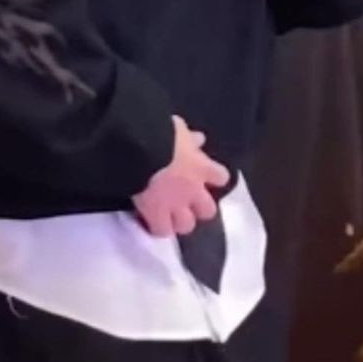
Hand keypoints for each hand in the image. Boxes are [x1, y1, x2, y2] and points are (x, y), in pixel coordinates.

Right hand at [132, 116, 229, 236]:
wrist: (141, 150)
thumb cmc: (162, 136)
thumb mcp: (179, 130)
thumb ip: (190, 138)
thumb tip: (199, 139)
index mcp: (202, 167)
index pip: (221, 177)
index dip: (216, 178)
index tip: (208, 176)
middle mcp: (193, 190)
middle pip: (208, 211)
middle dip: (200, 209)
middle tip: (189, 203)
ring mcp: (175, 206)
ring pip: (186, 225)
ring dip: (180, 221)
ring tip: (171, 217)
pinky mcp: (156, 215)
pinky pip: (161, 231)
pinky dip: (158, 228)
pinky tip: (152, 222)